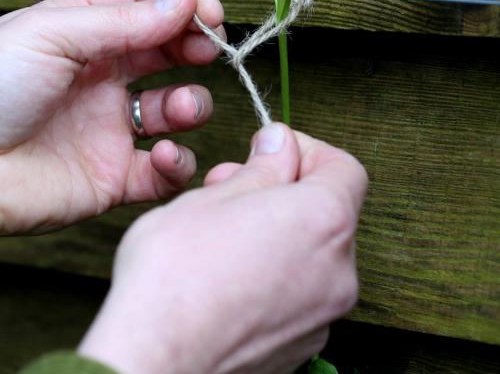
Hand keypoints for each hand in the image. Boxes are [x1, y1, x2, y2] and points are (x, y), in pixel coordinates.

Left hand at [0, 0, 224, 261]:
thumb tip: (184, 0)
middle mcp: (101, 75)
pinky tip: (161, 154)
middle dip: (196, 46)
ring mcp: (110, 126)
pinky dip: (177, 162)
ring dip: (194, 103)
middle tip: (209, 51)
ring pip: (177, 107)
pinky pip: (165, 169)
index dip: (182, 2)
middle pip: (169, 49)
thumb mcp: (49, 35)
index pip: (145, 2)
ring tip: (182, 108)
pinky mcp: (114, 176)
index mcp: (81, 31)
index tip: (209, 14)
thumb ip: (122, 21)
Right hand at [78, 124, 367, 373]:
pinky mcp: (301, 348)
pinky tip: (226, 280)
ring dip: (276, 237)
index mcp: (323, 221)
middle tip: (229, 189)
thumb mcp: (211, 197)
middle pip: (327, 214)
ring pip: (311, 257)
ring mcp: (323, 316)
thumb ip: (260, 168)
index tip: (270, 152)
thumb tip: (280, 146)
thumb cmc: (174, 279)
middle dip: (282, 193)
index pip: (345, 169)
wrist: (155, 361)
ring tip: (220, 237)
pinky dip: (273, 279)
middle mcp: (338, 271)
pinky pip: (298, 297)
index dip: (306, 151)